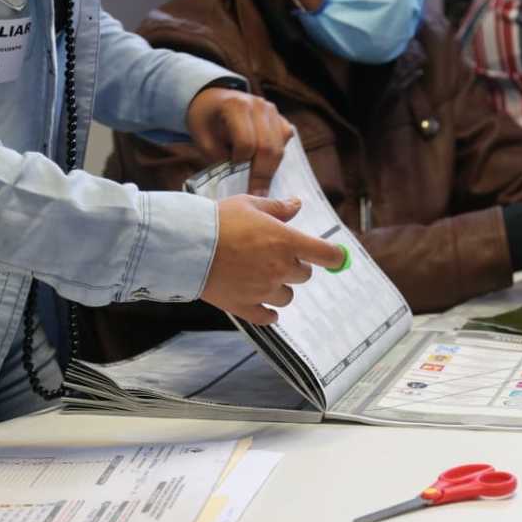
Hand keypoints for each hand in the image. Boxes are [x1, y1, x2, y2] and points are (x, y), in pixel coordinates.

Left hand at [186, 87, 291, 194]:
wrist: (214, 100)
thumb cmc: (206, 121)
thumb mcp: (203, 140)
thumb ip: (220, 158)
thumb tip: (239, 182)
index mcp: (236, 106)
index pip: (246, 142)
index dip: (241, 163)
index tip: (235, 179)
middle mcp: (259, 105)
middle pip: (267, 147)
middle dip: (262, 175)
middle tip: (256, 196)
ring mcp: (272, 111)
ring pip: (280, 147)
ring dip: (271, 169)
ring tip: (260, 186)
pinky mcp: (280, 118)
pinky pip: (285, 142)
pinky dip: (277, 158)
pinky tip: (264, 165)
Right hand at [203, 196, 344, 324]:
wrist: (186, 245)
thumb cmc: (219, 220)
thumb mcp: (250, 205)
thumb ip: (278, 208)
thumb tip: (297, 204)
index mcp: (286, 242)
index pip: (327, 254)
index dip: (335, 256)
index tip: (335, 257)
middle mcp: (280, 268)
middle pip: (304, 274)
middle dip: (295, 265)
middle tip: (275, 255)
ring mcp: (263, 290)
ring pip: (287, 296)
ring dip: (280, 287)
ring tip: (260, 275)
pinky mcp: (246, 307)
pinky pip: (268, 316)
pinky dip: (268, 312)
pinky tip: (261, 302)